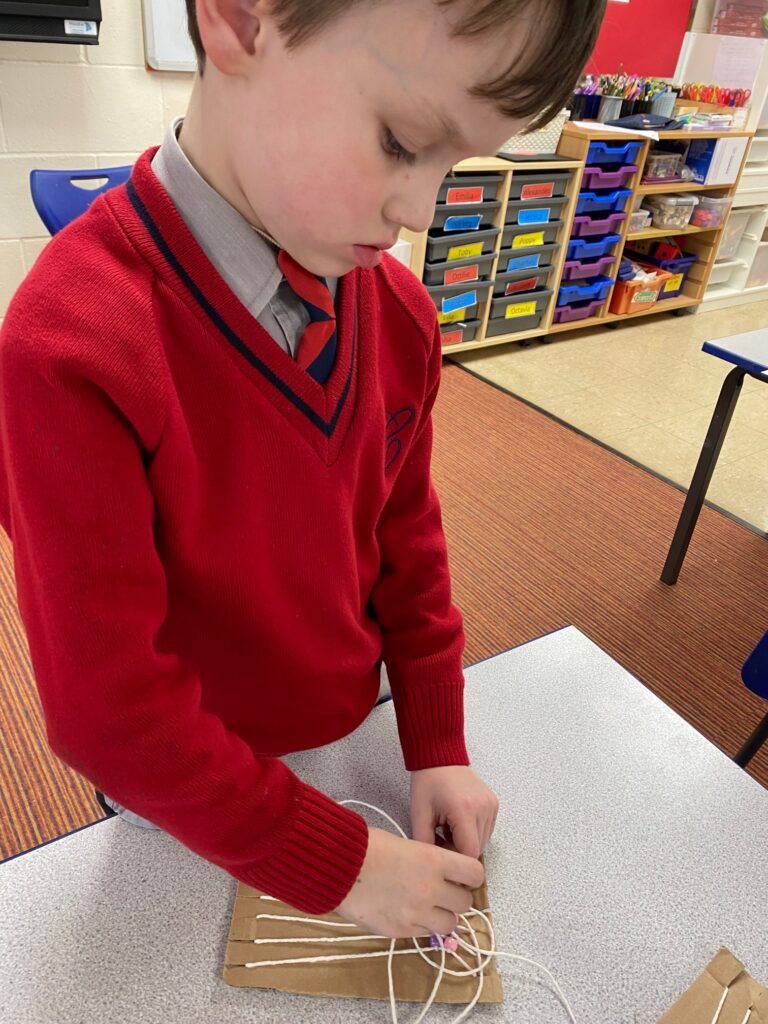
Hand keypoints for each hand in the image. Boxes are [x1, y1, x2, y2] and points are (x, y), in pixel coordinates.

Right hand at [336, 826, 483, 938]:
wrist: (338, 868)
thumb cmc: (367, 847)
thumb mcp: (406, 844)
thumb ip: (429, 862)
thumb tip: (442, 874)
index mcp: (434, 861)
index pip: (475, 873)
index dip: (470, 875)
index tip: (461, 875)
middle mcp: (432, 889)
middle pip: (465, 903)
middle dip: (455, 898)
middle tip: (442, 891)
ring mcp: (417, 914)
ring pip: (450, 925)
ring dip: (442, 916)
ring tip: (426, 906)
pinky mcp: (401, 931)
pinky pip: (424, 934)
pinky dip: (420, 926)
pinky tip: (405, 912)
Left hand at [410, 766, 498, 857]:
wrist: (440, 757)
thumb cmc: (429, 781)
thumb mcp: (419, 815)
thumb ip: (425, 844)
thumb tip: (434, 864)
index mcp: (464, 809)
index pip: (469, 853)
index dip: (455, 859)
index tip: (443, 855)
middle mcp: (482, 807)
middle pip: (477, 849)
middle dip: (458, 850)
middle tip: (441, 838)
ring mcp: (490, 805)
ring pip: (483, 841)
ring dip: (466, 841)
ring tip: (449, 827)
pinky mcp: (493, 804)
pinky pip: (487, 830)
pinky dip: (473, 832)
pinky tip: (459, 822)